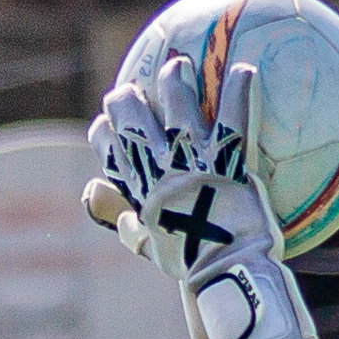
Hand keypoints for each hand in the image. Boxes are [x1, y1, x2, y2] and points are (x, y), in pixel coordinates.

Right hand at [84, 50, 319, 338]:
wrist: (225, 275)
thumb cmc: (190, 264)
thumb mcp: (144, 243)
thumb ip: (117, 216)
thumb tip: (91, 192)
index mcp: (139, 189)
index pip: (107, 149)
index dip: (105, 132)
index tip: (108, 124)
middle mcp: (160, 170)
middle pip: (131, 119)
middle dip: (128, 97)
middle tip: (135, 86)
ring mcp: (194, 164)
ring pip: (177, 107)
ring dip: (177, 79)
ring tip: (181, 64)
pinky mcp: (227, 164)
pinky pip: (234, 118)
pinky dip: (239, 91)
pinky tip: (247, 69)